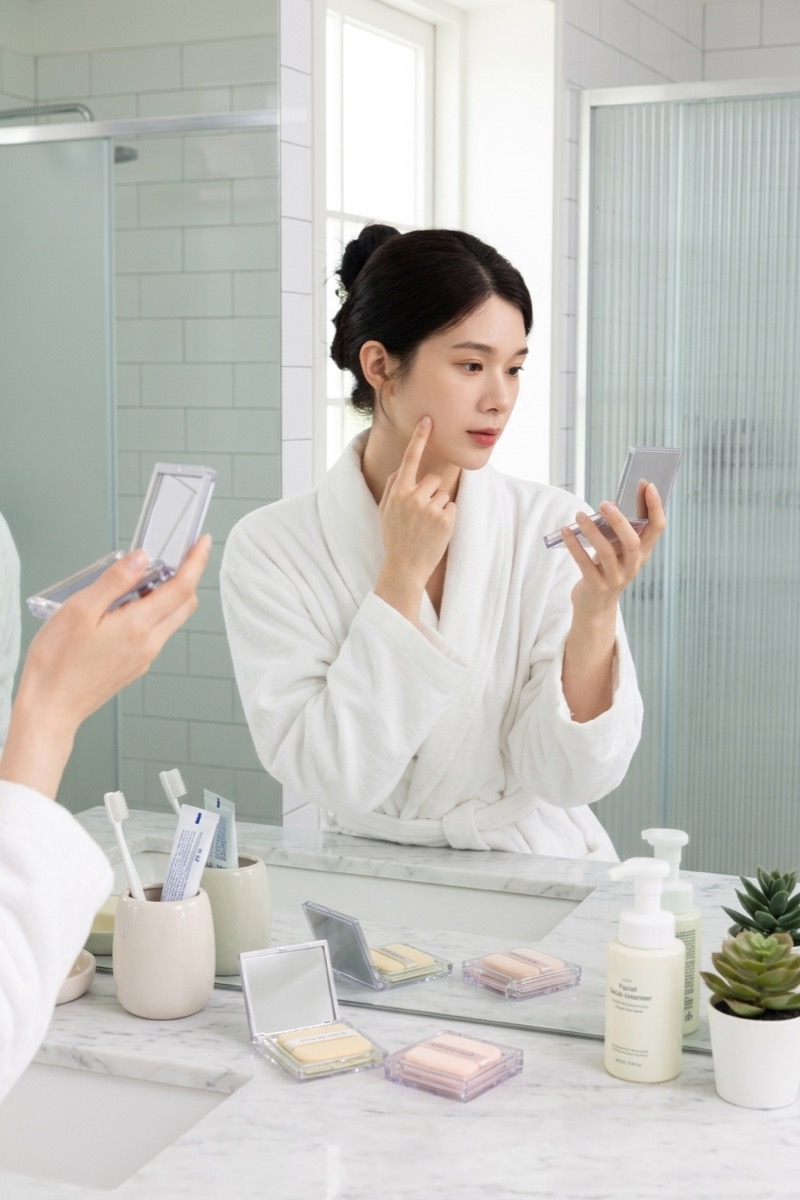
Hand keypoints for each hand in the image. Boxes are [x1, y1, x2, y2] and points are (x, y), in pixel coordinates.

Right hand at [0, 535, 210, 796]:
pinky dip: (151, 614)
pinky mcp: (135, 665)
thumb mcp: (79, 609)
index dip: (196, 561)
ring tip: (137, 581)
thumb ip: (115, 581)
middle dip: (186, 576)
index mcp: (139, 626)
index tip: (202, 543)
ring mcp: (144, 657)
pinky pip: (154, 633)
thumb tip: (141, 559)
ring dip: (166, 596)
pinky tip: (124, 608)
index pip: (182, 587)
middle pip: (185, 604)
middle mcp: (149, 643)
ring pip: (170, 619)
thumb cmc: (58, 663)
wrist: (51, 707)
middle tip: (172, 556)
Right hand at [375, 417, 456, 619]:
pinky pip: (451, 506)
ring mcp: (430, 508)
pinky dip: (447, 517)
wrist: (404, 568)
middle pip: (432, 479)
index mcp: (398, 492)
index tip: (428, 420)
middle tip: (421, 516)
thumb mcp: (386, 512)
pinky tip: (436, 532)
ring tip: (427, 527)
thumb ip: (393, 488)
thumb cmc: (395, 539)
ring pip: (443, 494)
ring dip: (439, 507)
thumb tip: (402, 469)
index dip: (419, 438)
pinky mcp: (445, 519)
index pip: (410, 459)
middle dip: (430, 493)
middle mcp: (413, 497)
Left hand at [561, 481, 665, 616]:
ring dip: (592, 531)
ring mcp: (615, 578)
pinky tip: (566, 530)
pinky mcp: (596, 586)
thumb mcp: (617, 550)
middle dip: (619, 521)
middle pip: (632, 542)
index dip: (656, 507)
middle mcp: (633, 566)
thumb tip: (611, 504)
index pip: (657, 528)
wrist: (596, 606)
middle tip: (604, 503)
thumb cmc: (606, 569)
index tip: (648, 485)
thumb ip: (618, 531)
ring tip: (579, 515)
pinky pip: (585, 564)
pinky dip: (574, 545)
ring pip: (607, 553)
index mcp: (642, 553)